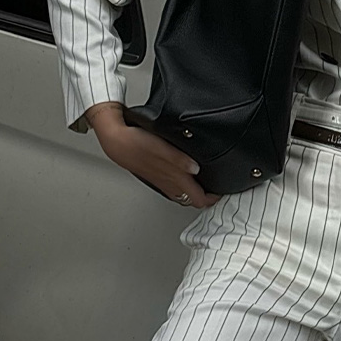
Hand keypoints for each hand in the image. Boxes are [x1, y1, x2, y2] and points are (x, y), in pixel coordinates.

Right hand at [86, 104, 220, 207]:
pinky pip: (175, 188)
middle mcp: (169, 184)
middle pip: (193, 199)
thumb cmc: (137, 143)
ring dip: (196, 192)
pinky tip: (186, 176)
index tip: (223, 192)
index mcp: (174, 179)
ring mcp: (162, 182)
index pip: (199, 199)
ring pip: (184, 194)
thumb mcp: (162, 148)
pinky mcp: (157, 176)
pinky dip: (184, 186)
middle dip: (207, 197)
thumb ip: (180, 160)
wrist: (117, 142)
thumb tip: (197, 169)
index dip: (213, 199)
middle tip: (218, 190)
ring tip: (206, 184)